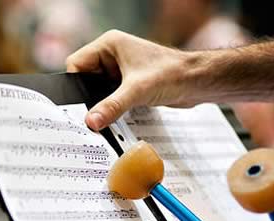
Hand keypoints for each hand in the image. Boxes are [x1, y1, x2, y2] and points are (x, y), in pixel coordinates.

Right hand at [66, 30, 197, 129]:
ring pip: (96, 92)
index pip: (76, 63)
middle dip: (88, 97)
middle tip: (92, 113)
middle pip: (84, 80)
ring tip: (107, 115)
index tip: (79, 104)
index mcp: (109, 45)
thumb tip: (91, 121)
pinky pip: (109, 99)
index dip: (76, 84)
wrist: (198, 83)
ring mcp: (119, 71)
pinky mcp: (126, 85)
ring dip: (102, 104)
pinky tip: (116, 116)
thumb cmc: (173, 73)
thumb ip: (111, 107)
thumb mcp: (137, 91)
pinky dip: (111, 109)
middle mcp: (111, 56)